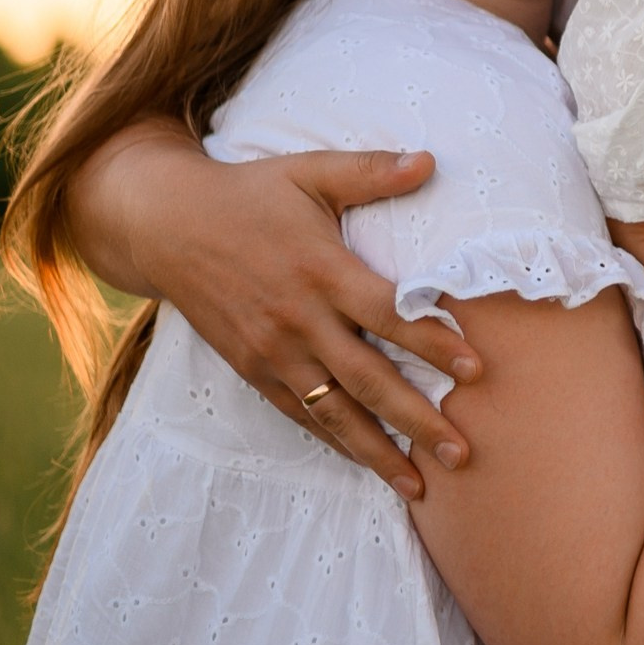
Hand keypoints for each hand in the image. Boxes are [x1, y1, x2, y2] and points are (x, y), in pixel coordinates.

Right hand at [141, 147, 476, 499]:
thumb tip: (431, 160)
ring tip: (420, 484)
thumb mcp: (309, 171)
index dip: (433, 343)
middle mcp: (298, 319)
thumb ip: (370, 172)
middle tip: (462, 452)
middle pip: (368, 379)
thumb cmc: (250, 194)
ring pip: (333, 412)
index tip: (476, 370)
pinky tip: (365, 463)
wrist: (167, 225)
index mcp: (321, 270)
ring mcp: (272, 351)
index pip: (388, 316)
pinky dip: (333, 441)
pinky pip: (299, 414)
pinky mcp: (252, 369)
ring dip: (378, 450)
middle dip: (417, 419)